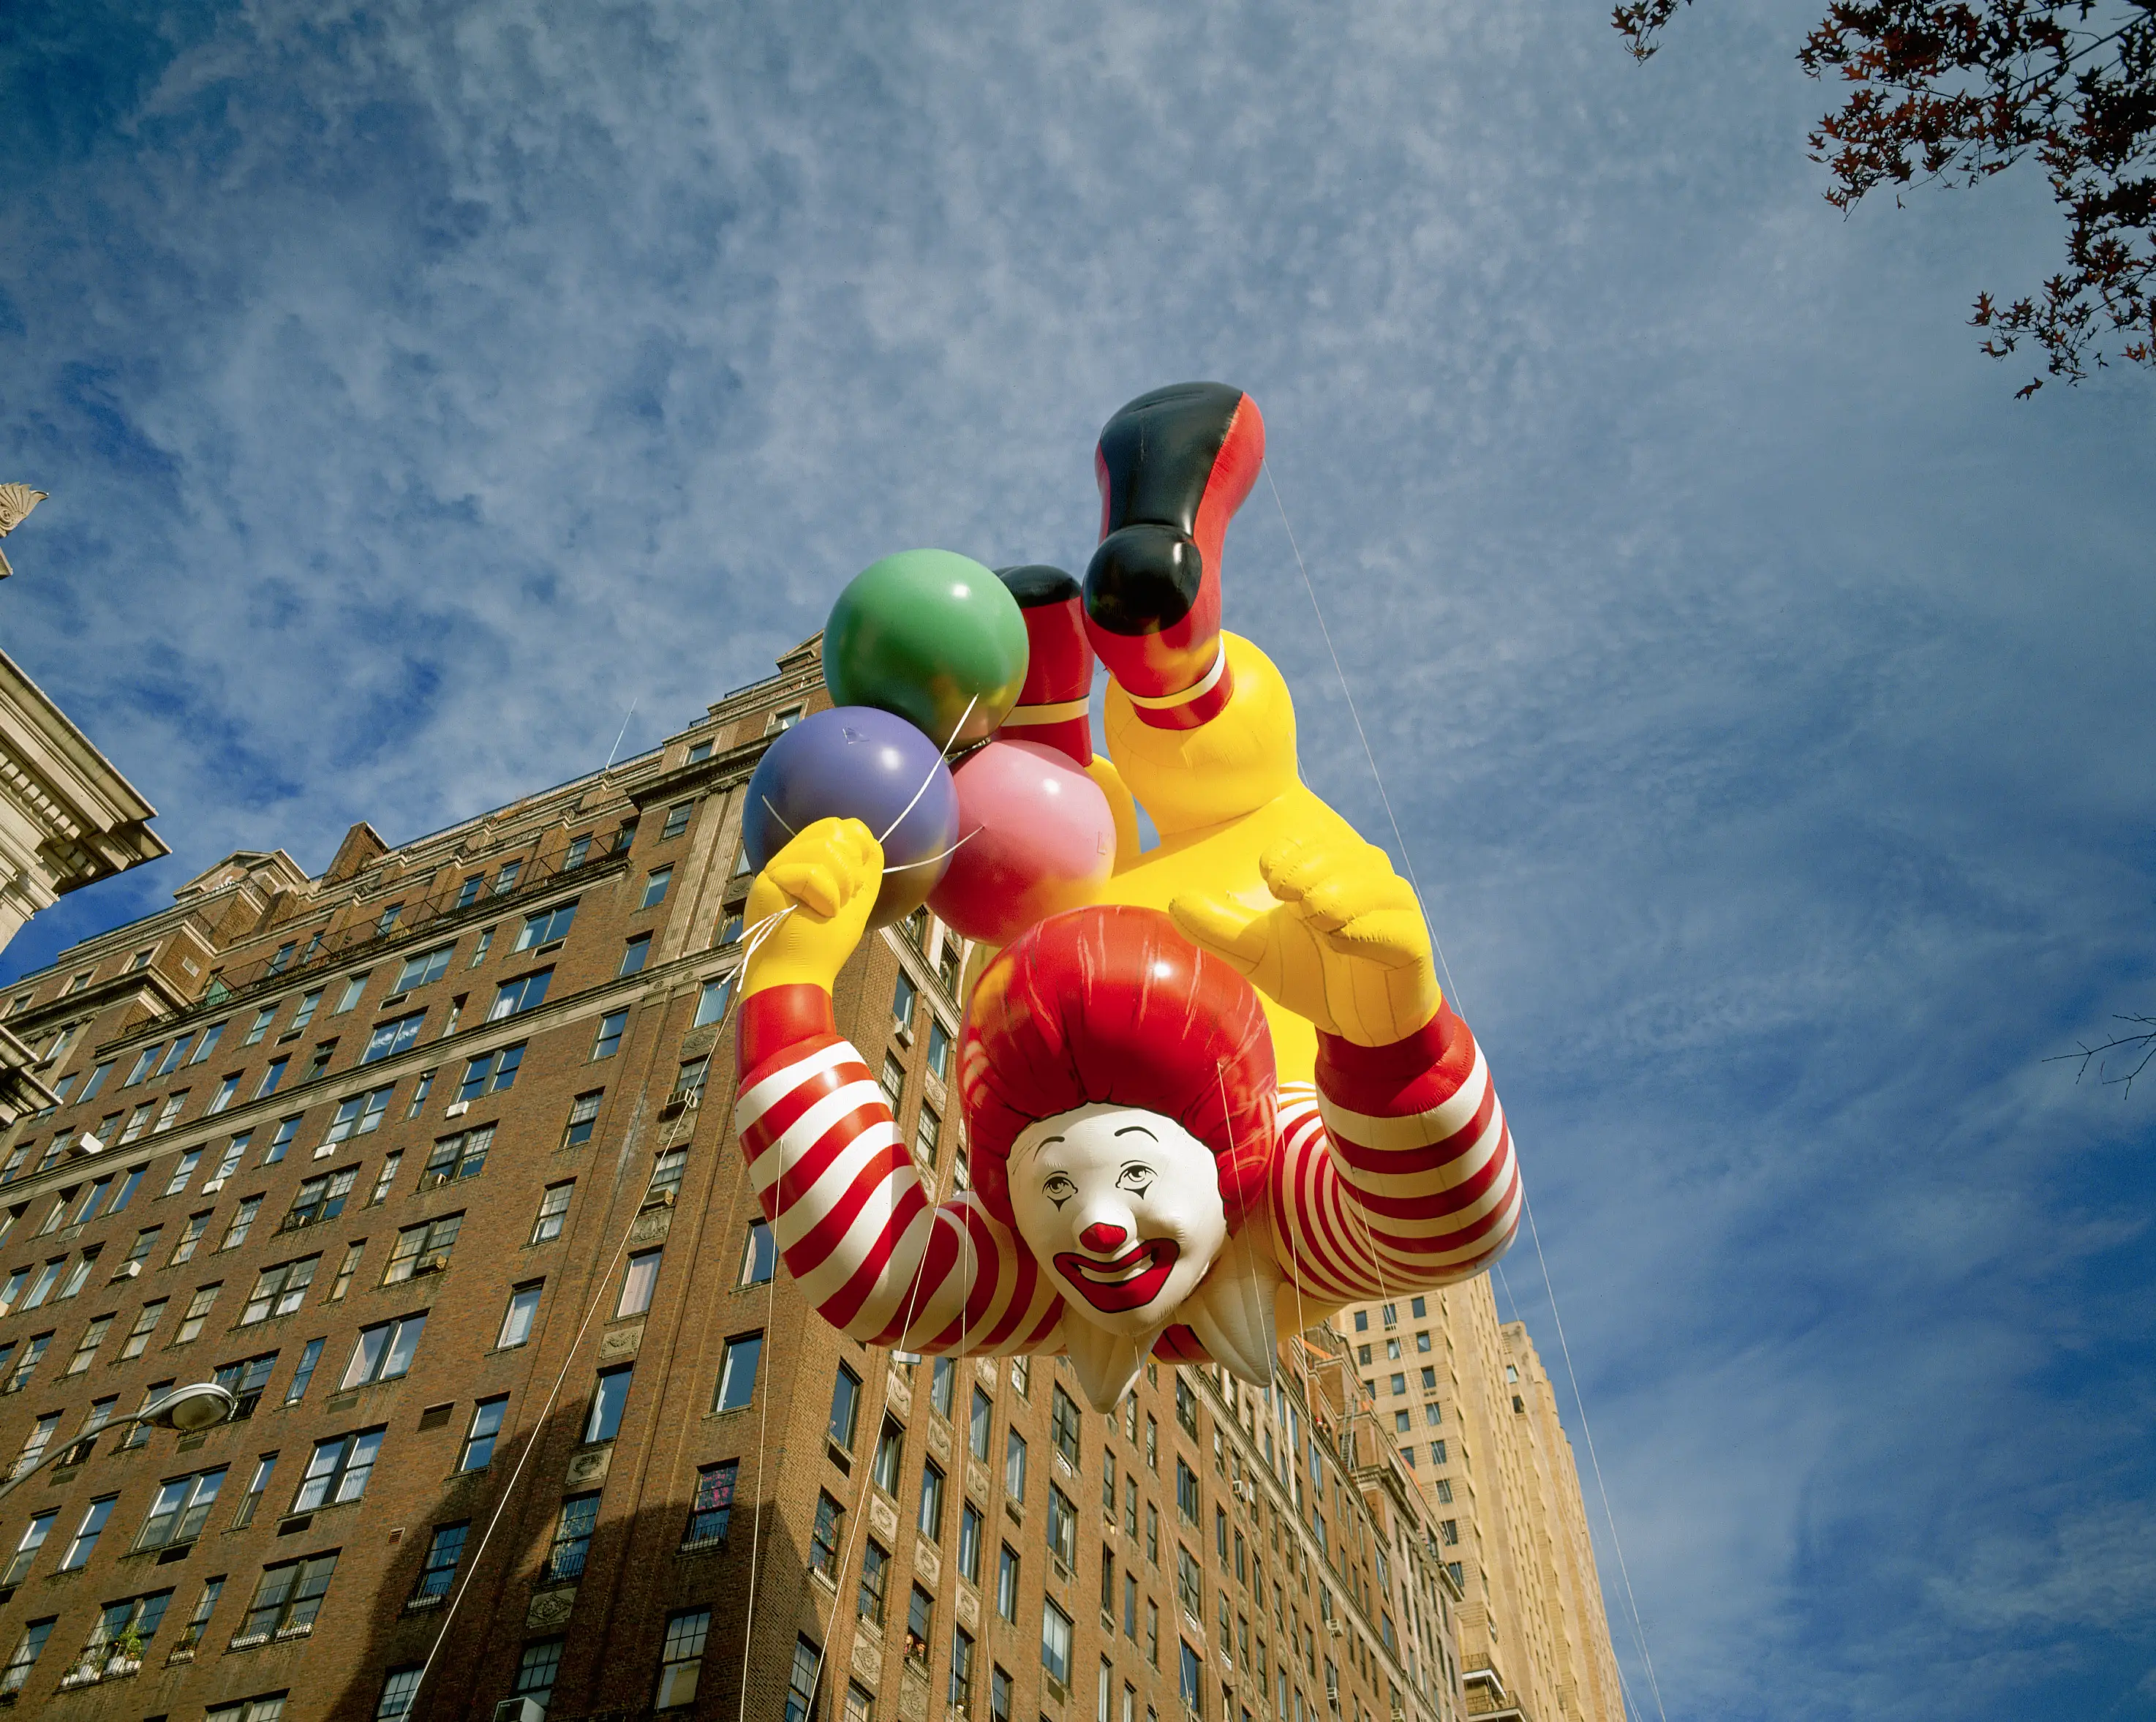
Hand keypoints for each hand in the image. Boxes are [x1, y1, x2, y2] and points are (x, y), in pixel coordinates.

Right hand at [741, 818, 884, 996]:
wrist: (795, 977)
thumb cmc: (822, 947)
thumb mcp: (855, 906)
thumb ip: (865, 875)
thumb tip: (873, 842)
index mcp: (806, 863)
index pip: (832, 827)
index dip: (855, 840)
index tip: (859, 877)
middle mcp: (789, 861)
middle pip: (831, 829)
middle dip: (850, 867)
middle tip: (843, 899)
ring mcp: (776, 869)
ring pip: (824, 847)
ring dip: (840, 885)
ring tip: (830, 910)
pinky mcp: (766, 881)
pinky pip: (813, 872)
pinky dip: (826, 897)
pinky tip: (818, 914)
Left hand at [1169, 835, 1440, 1045]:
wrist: (1362, 1026)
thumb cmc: (1314, 976)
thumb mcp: (1258, 955)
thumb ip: (1220, 929)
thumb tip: (1176, 903)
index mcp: (1328, 869)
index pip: (1304, 841)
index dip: (1284, 857)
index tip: (1269, 883)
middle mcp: (1366, 877)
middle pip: (1337, 855)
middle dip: (1306, 873)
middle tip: (1288, 900)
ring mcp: (1394, 906)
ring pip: (1368, 883)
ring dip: (1334, 897)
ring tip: (1313, 917)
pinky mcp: (1412, 940)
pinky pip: (1392, 926)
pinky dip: (1361, 930)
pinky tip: (1338, 941)